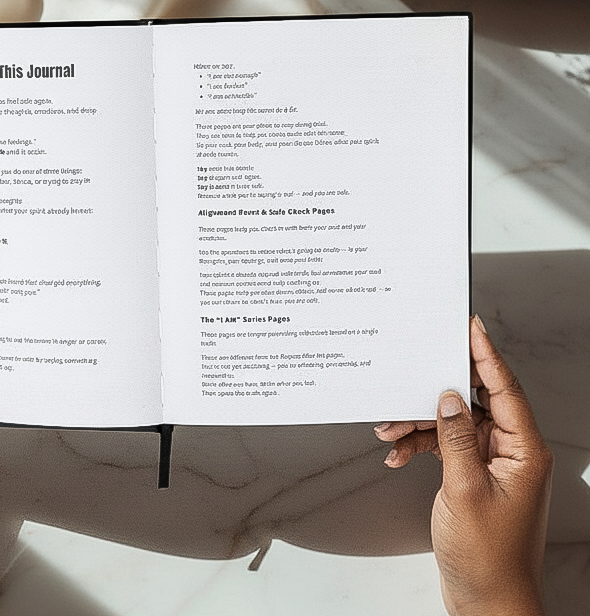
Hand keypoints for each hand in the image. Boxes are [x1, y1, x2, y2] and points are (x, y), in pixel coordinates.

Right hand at [375, 315, 552, 615]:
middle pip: (472, 401)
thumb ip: (455, 437)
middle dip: (435, 392)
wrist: (486, 599)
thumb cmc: (488, 555)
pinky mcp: (473, 474)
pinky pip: (444, 444)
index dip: (486, 353)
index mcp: (523, 450)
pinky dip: (420, 445)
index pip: (504, 388)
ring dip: (419, 424)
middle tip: (411, 372)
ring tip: (390, 430)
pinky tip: (399, 454)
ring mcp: (492, 463)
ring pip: (452, 422)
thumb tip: (447, 398)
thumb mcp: (465, 489)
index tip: (469, 325)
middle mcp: (511, 451)